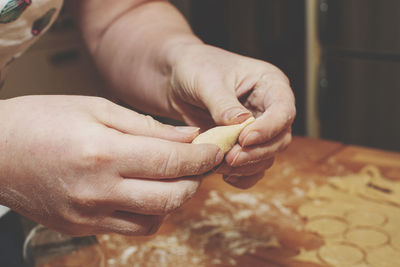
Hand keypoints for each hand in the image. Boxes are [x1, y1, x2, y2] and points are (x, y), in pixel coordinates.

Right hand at [0, 95, 221, 235]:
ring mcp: (89, 216)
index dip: (201, 157)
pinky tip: (145, 193)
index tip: (216, 150)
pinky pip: (131, 229)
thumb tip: (186, 137)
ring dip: (174, 199)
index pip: (170, 162)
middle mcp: (98, 191)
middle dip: (195, 180)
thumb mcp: (96, 109)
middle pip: (171, 197)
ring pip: (155, 219)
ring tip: (172, 177)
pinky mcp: (81, 228)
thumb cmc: (42, 120)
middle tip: (199, 163)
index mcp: (103, 154)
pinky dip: (150, 213)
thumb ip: (145, 127)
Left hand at [168, 44, 294, 188]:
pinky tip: (225, 175)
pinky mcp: (243, 144)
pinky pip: (252, 166)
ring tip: (220, 165)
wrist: (178, 79)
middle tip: (230, 158)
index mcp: (269, 83)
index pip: (283, 109)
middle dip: (256, 152)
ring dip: (247, 166)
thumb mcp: (208, 81)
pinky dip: (241, 175)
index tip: (244, 139)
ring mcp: (258, 128)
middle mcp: (268, 107)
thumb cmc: (196, 68)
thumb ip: (224, 103)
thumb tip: (241, 124)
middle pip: (280, 138)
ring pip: (267, 155)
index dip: (268, 128)